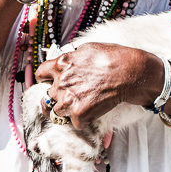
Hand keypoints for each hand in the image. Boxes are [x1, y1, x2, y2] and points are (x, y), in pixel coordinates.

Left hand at [35, 43, 160, 128]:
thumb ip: (73, 57)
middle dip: (56, 97)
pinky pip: (75, 123)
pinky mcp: (79, 114)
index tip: (48, 82)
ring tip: (78, 108)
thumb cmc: (114, 58)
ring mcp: (68, 99)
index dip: (44, 79)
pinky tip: (93, 111)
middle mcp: (61, 82)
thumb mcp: (88, 48)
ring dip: (66, 111)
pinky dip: (83, 120)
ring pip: (57, 113)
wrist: (129, 73)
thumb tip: (68, 62)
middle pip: (48, 96)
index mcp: (62, 64)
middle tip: (67, 98)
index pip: (41, 73)